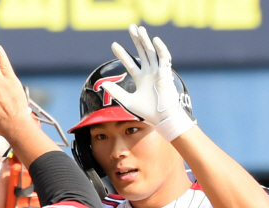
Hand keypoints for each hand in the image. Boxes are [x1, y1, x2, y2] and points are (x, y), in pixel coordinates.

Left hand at [101, 24, 194, 140]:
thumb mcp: (127, 101)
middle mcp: (150, 73)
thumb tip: (102, 84)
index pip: (130, 63)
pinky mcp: (166, 73)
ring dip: (146, 40)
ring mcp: (158, 72)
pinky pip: (164, 58)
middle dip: (136, 40)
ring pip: (152, 52)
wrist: (162, 117)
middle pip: (142, 53)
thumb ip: (116, 92)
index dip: (122, 54)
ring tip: (139, 29)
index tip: (114, 45)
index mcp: (141, 79)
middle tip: (130, 28)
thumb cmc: (147, 112)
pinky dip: (160, 49)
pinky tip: (154, 40)